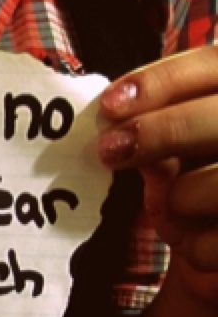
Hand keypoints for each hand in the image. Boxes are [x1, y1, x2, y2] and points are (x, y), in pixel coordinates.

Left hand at [98, 44, 217, 302]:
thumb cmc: (205, 196)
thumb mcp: (179, 163)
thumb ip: (159, 140)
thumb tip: (119, 130)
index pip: (213, 67)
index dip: (162, 80)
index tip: (109, 104)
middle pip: (217, 118)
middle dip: (158, 132)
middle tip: (109, 150)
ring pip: (213, 184)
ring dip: (178, 202)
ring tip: (180, 212)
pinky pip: (216, 241)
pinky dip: (196, 248)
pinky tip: (200, 247)